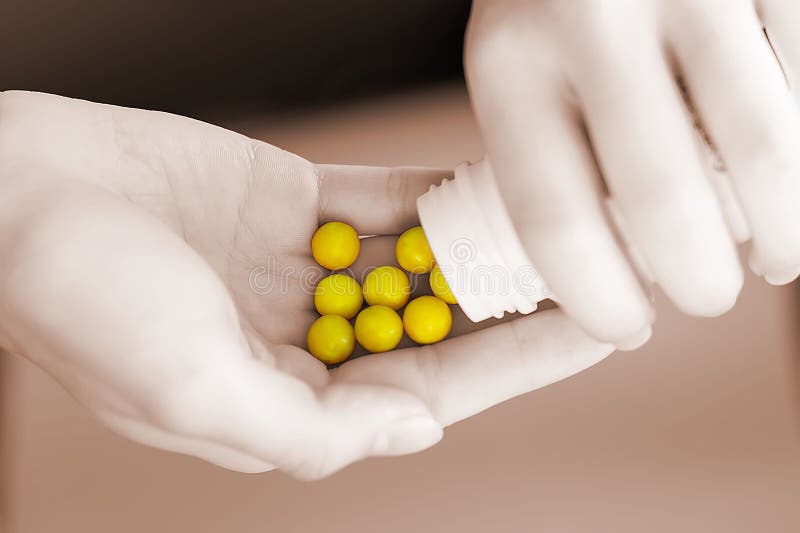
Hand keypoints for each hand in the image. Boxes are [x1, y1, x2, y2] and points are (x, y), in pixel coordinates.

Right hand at [0, 91, 613, 478]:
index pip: (432, 390)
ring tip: (570, 222)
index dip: (521, 362)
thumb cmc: (81, 298)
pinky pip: (383, 202)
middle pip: (443, 328)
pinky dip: (437, 196)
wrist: (12, 191)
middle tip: (612, 269)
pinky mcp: (293, 206)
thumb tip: (414, 435)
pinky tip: (495, 183)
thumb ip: (307, 427)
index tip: (601, 328)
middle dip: (524, 304)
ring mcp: (305, 269)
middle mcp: (308, 339)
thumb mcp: (187, 389)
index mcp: (287, 398)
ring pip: (421, 264)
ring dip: (489, 247)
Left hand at [465, 0, 799, 348]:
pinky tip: (790, 180)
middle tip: (703, 298)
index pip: (552, 214)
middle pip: (663, 196)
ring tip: (773, 258)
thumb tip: (611, 268)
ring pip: (765, 147)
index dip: (598, 296)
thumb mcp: (517, 61)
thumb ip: (550, 149)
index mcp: (506, 58)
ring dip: (782, 232)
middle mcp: (591, 15)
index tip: (626, 330)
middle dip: (696, 281)